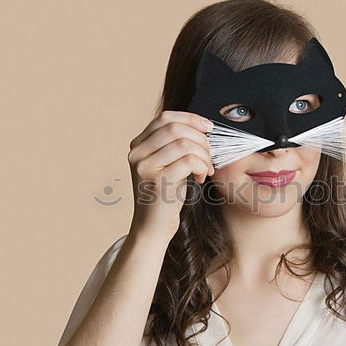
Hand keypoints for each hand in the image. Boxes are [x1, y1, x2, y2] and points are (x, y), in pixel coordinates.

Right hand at [127, 110, 213, 239]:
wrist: (153, 227)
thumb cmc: (165, 196)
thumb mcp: (167, 164)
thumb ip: (174, 144)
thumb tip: (202, 125)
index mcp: (138, 145)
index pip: (165, 117)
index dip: (190, 118)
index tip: (208, 127)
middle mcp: (137, 153)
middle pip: (176, 128)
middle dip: (200, 140)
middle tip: (208, 156)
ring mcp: (145, 167)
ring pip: (185, 144)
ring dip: (204, 155)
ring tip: (205, 169)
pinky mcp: (157, 181)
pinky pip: (189, 161)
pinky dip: (201, 167)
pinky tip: (200, 179)